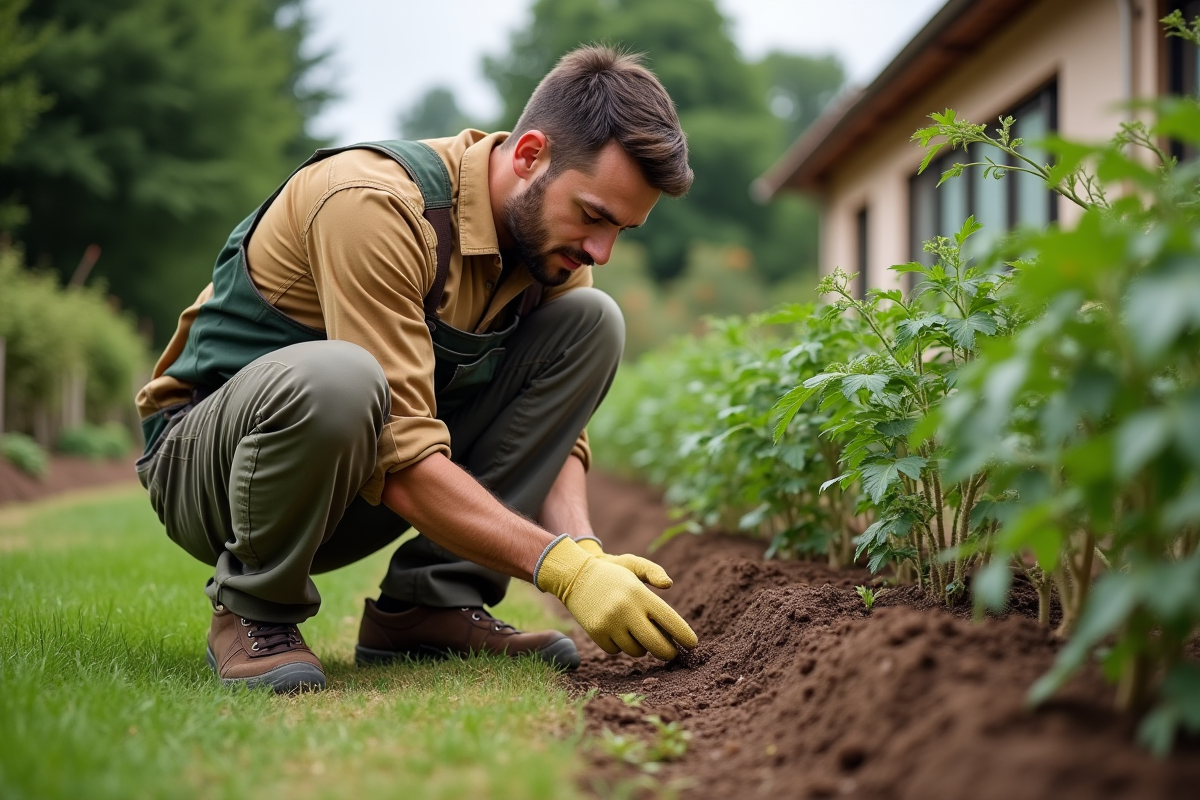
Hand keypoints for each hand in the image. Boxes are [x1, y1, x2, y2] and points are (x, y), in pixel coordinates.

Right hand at [536, 536, 696, 659]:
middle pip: (656, 644)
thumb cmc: (611, 572)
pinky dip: (620, 645)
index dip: (684, 636)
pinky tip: (617, 631)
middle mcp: (626, 609)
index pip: (669, 620)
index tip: (693, 645)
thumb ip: (653, 572)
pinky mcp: (596, 632)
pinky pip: (617, 651)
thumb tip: (669, 584)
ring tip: (636, 632)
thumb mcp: (633, 564)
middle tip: (672, 652)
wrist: (574, 576)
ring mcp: (610, 623)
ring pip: (636, 651)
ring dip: (641, 647)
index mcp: (639, 593)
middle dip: (668, 652)